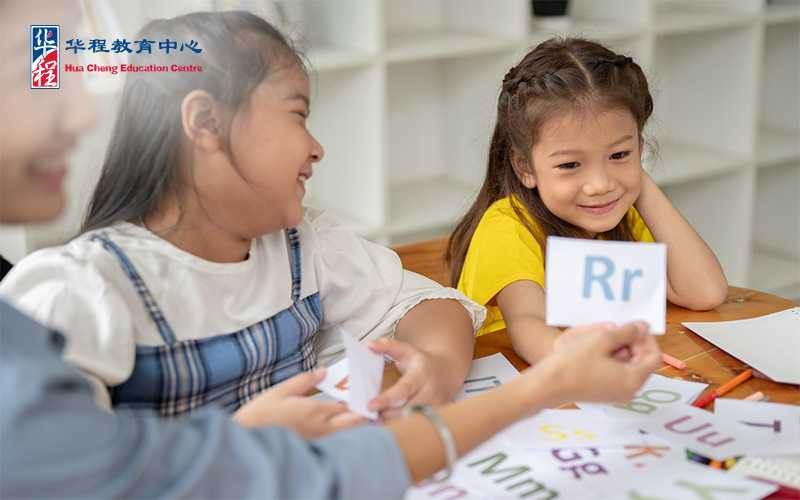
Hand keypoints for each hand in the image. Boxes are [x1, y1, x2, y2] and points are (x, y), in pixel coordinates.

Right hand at [233, 368, 366, 437]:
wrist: (247, 441)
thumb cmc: (261, 415)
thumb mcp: (280, 391)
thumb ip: (304, 381)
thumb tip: (323, 371)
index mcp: (316, 411)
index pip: (349, 404)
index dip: (361, 397)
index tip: (368, 388)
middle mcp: (322, 428)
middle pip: (355, 422)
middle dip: (367, 413)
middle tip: (375, 403)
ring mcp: (319, 440)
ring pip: (348, 433)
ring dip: (358, 422)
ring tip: (366, 410)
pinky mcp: (313, 446)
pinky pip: (337, 439)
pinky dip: (346, 431)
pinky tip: (344, 422)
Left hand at [364, 337, 454, 419]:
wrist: (449, 370)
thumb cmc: (422, 361)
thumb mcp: (406, 350)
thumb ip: (387, 346)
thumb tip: (368, 344)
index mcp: (421, 375)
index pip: (404, 389)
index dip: (387, 398)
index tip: (370, 406)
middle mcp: (430, 392)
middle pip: (408, 410)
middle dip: (388, 416)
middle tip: (370, 418)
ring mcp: (436, 406)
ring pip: (414, 421)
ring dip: (395, 424)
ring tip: (377, 423)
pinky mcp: (438, 416)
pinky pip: (419, 425)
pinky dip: (405, 428)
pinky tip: (392, 429)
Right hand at [533, 321, 660, 408]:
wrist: (546, 385)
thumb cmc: (572, 363)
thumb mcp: (601, 340)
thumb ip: (627, 332)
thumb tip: (643, 328)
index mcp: (633, 380)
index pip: (654, 357)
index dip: (647, 339)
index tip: (634, 327)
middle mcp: (628, 391)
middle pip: (641, 362)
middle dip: (631, 343)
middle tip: (615, 329)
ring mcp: (615, 394)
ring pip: (626, 365)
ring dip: (617, 348)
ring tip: (599, 336)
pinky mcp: (602, 393)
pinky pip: (614, 372)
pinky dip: (608, 358)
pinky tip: (592, 349)